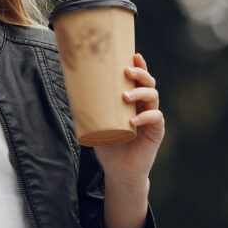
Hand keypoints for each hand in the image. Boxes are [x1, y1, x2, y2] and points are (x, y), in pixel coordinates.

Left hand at [93, 53, 164, 186]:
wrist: (118, 171)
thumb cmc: (108, 145)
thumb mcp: (96, 123)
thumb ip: (89, 108)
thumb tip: (71, 88)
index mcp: (134, 101)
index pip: (140, 79)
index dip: (140, 66)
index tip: (133, 55)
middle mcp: (145, 106)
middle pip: (149, 83)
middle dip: (141, 74)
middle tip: (127, 71)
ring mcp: (152, 118)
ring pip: (153, 97)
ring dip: (140, 93)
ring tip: (125, 96)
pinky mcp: (156, 132)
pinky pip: (155, 118)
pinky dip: (146, 116)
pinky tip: (134, 119)